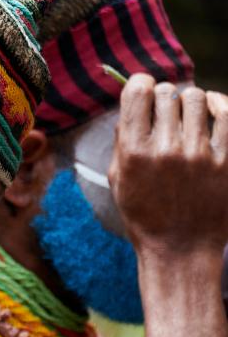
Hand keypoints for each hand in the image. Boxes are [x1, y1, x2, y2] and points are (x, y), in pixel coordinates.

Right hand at [110, 74, 227, 252]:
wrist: (181, 251)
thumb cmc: (146, 216)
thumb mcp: (119, 180)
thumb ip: (122, 140)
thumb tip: (133, 103)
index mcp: (134, 153)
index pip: (138, 91)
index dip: (140, 86)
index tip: (143, 93)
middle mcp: (166, 150)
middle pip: (168, 92)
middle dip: (164, 98)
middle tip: (166, 113)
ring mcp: (199, 155)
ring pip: (196, 97)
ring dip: (190, 102)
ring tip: (188, 117)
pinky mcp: (227, 160)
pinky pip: (226, 112)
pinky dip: (218, 104)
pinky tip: (212, 110)